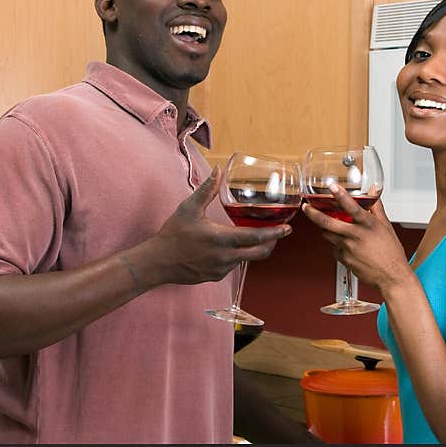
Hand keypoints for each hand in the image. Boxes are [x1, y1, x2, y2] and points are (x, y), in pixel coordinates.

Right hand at [149, 166, 291, 284]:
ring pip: (246, 259)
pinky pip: (233, 266)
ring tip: (254, 236)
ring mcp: (221, 269)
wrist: (158, 262)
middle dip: (272, 243)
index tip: (288, 228)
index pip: (256, 238)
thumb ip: (207, 189)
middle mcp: (225, 257)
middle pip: (259, 253)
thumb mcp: (189, 208)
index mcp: (222, 239)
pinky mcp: (215, 276)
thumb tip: (218, 170)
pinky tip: (232, 247)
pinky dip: (238, 256)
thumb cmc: (173, 234)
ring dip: (253, 249)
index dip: (275, 233)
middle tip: (278, 233)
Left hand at [301, 182, 409, 292]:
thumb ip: (376, 207)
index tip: (332, 186)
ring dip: (324, 228)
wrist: (391, 276)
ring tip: (326, 224)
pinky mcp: (344, 259)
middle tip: (306, 207)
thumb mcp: (386, 226)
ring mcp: (348, 248)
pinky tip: (346, 244)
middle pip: (327, 222)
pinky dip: (337, 244)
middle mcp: (356, 235)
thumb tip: (373, 192)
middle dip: (313, 213)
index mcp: (368, 225)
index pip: (352, 207)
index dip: (341, 195)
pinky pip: (334, 248)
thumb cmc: (391, 252)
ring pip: (327, 234)